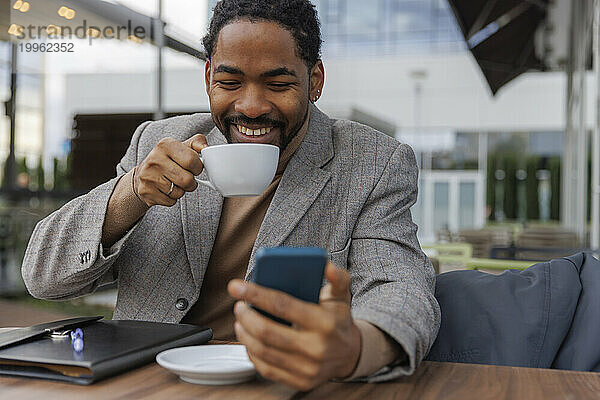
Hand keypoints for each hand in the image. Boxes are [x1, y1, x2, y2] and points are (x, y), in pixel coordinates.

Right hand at [133, 134, 206, 206]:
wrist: (142, 175)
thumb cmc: (166, 161)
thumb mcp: (180, 147)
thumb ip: (196, 143)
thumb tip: (206, 149)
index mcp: (165, 145)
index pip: (192, 160)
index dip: (198, 167)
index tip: (194, 167)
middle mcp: (155, 159)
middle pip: (187, 179)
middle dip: (192, 182)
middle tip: (186, 177)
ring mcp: (149, 176)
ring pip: (180, 192)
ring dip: (182, 190)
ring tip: (174, 182)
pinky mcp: (146, 192)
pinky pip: (171, 201)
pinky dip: (172, 198)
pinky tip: (165, 190)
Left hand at [228, 262, 360, 390]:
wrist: (350, 353)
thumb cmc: (337, 319)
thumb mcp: (341, 296)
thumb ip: (337, 278)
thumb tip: (327, 266)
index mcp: (324, 323)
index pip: (283, 305)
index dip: (256, 294)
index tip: (237, 286)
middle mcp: (316, 348)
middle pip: (268, 332)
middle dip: (246, 316)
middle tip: (239, 305)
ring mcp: (308, 368)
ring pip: (263, 351)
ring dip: (245, 334)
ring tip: (240, 320)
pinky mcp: (300, 381)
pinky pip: (266, 368)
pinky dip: (252, 352)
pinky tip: (249, 339)